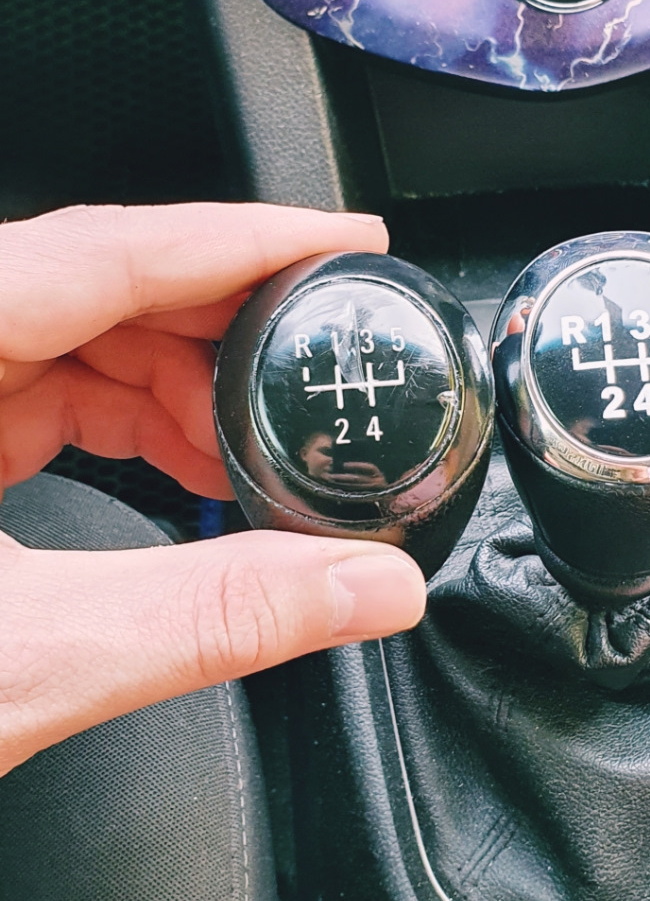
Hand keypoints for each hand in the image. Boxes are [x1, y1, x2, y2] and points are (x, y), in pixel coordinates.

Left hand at [0, 203, 425, 773]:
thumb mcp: (29, 662)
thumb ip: (206, 619)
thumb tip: (364, 586)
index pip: (101, 248)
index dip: (241, 238)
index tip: (344, 243)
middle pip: (91, 286)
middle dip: (223, 327)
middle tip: (327, 360)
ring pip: (63, 336)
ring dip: (175, 384)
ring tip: (262, 448)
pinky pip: (28, 389)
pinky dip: (119, 421)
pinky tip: (183, 472)